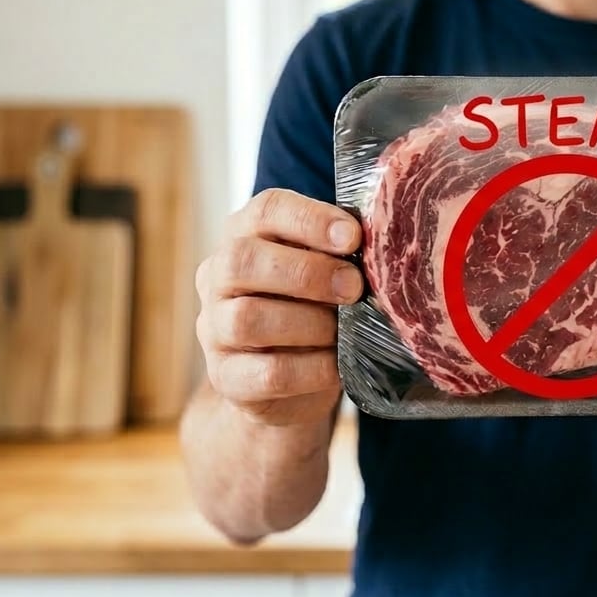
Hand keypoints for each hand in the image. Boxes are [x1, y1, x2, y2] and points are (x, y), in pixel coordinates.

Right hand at [195, 189, 363, 425]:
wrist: (288, 386)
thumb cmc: (312, 311)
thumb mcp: (323, 273)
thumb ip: (340, 254)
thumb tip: (381, 246)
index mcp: (245, 237)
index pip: (266, 210)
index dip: (310, 219)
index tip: (353, 237)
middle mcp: (218, 278)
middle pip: (243, 260)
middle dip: (306, 272)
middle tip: (353, 288)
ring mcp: (214, 329)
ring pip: (247, 318)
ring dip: (308, 323)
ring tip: (343, 331)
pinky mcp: (226, 378)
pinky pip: (267, 372)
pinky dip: (311, 368)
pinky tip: (336, 365)